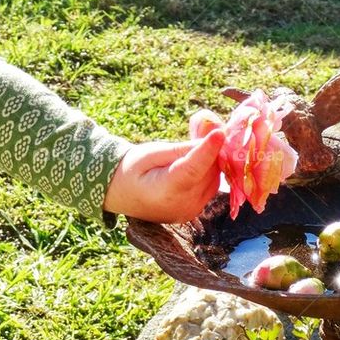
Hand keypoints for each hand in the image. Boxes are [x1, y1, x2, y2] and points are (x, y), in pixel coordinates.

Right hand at [103, 113, 225, 222]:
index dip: (208, 151)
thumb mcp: (151, 153)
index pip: (192, 170)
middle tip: (208, 128)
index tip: (220, 132)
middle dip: (211, 151)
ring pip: (213, 180)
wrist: (119, 194)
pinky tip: (196, 162)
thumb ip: (181, 148)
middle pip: (207, 173)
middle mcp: (181, 206)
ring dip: (211, 162)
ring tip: (195, 146)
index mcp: (165, 191)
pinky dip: (207, 173)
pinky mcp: (193, 212)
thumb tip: (210, 136)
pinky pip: (209, 188)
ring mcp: (189, 212)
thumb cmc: (131, 168)